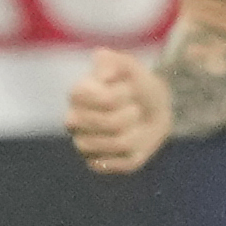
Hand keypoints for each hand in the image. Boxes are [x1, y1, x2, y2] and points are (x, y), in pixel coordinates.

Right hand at [64, 48, 174, 173]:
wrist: (152, 108)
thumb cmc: (136, 83)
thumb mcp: (130, 65)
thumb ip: (115, 60)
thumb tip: (102, 75)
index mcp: (77, 94)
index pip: (103, 99)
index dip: (123, 94)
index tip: (129, 88)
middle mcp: (73, 121)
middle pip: (110, 123)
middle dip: (132, 112)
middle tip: (135, 107)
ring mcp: (83, 144)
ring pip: (117, 144)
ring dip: (137, 132)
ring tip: (136, 123)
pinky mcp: (97, 164)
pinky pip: (120, 163)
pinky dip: (136, 152)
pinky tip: (133, 142)